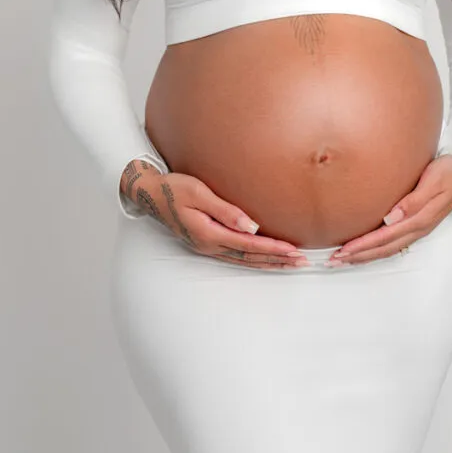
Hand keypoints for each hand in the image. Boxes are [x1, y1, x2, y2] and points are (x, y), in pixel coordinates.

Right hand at [127, 167, 309, 269]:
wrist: (149, 194)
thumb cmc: (173, 189)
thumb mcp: (198, 193)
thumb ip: (225, 211)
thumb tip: (252, 227)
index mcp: (208, 234)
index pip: (249, 245)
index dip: (273, 249)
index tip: (294, 251)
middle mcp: (209, 245)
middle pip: (250, 258)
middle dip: (277, 260)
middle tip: (302, 262)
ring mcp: (207, 246)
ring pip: (244, 260)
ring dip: (268, 262)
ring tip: (290, 263)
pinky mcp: (206, 242)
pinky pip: (236, 255)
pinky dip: (254, 258)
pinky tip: (264, 258)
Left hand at [327, 155, 451, 265]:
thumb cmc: (449, 172)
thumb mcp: (433, 182)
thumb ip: (413, 200)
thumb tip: (391, 218)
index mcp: (420, 219)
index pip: (385, 237)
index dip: (363, 245)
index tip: (342, 250)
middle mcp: (417, 228)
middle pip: (383, 248)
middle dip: (358, 256)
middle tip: (334, 261)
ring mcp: (417, 228)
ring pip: (387, 248)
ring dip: (365, 255)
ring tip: (343, 259)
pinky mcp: (416, 223)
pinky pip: (392, 241)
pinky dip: (375, 248)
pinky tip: (364, 249)